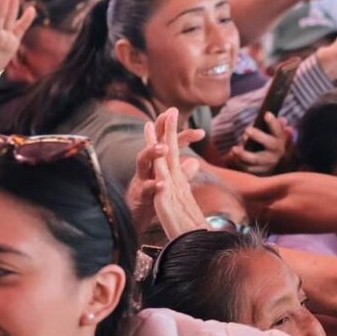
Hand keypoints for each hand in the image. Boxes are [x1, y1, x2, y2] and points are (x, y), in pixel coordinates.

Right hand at [126, 109, 205, 236]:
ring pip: (142, 160)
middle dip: (161, 127)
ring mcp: (141, 179)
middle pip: (153, 141)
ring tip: (164, 147)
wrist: (135, 221)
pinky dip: (153, 186)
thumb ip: (181, 173)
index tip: (201, 132)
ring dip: (152, 152)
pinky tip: (162, 184)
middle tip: (171, 114)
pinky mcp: (137, 195)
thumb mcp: (169, 185)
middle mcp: (148, 167)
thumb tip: (194, 162)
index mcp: (158, 163)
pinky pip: (144, 188)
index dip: (184, 136)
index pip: (171, 143)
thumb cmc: (152, 199)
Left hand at [225, 113, 292, 174]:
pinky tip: (233, 156)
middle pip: (269, 144)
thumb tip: (283, 120)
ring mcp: (268, 163)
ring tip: (234, 149)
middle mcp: (276, 152)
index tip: (266, 114)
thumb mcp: (272, 133)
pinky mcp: (259, 171)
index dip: (273, 122)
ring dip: (244, 154)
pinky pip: (248, 168)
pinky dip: (239, 162)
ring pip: (256, 159)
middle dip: (258, 136)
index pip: (278, 130)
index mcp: (280, 140)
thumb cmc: (267, 141)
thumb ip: (276, 125)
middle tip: (247, 129)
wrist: (269, 161)